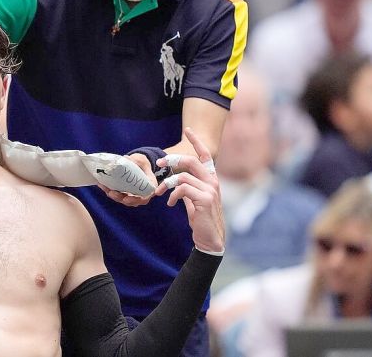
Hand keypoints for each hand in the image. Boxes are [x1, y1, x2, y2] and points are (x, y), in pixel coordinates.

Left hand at [98, 153, 157, 206]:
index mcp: (149, 187)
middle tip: (112, 193)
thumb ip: (135, 161)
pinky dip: (109, 191)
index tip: (126, 199)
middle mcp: (141, 194)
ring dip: (113, 195)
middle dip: (120, 198)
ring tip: (105, 188)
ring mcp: (132, 195)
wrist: (138, 164)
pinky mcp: (124, 193)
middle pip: (131, 201)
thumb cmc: (142, 164)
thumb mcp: (141, 161)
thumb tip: (125, 158)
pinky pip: (117, 194)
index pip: (144, 198)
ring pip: (123, 199)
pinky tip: (102, 184)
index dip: (136, 200)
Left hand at [154, 128, 224, 252]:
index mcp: (211, 179)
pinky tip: (170, 204)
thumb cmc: (202, 219)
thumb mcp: (194, 199)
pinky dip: (172, 195)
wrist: (210, 239)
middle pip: (191, 161)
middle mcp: (212, 181)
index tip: (188, 131)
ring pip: (183, 176)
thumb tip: (175, 179)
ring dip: (167, 183)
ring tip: (160, 193)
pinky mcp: (205, 199)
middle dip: (172, 160)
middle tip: (159, 164)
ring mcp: (210, 190)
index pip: (205, 156)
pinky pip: (183, 189)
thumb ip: (188, 187)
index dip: (197, 142)